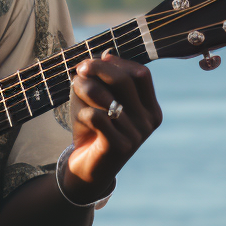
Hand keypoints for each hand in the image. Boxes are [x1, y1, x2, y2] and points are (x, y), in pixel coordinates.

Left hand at [64, 53, 162, 203]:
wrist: (87, 171)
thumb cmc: (94, 131)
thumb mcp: (101, 102)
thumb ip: (106, 81)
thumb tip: (107, 54)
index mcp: (151, 109)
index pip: (141, 74)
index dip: (118, 62)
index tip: (98, 59)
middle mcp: (148, 122)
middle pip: (126, 81)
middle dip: (99, 68)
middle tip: (80, 69)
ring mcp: (136, 136)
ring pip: (107, 97)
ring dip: (85, 87)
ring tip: (74, 88)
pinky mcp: (119, 147)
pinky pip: (96, 116)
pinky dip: (83, 112)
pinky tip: (81, 118)